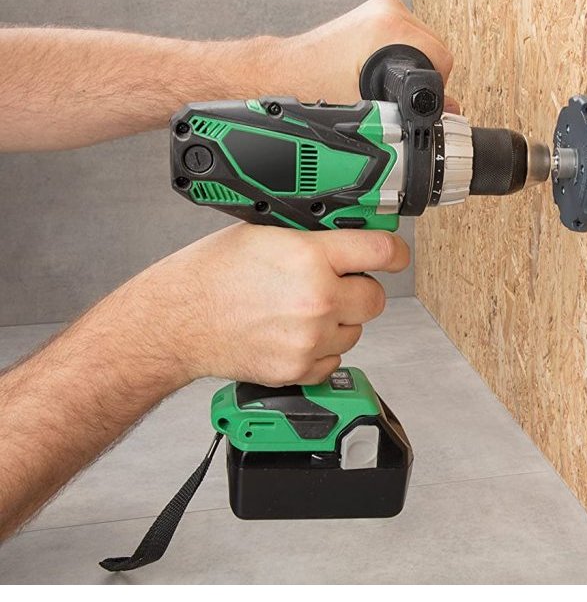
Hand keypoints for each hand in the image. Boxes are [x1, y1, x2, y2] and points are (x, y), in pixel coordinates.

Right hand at [120, 224, 409, 387]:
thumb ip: (313, 235)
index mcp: (309, 257)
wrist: (176, 321)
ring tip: (301, 310)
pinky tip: (292, 333)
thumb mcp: (265, 233)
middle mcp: (316, 299)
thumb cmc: (211, 275)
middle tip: (335, 284)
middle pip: (376, 297)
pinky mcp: (298, 369)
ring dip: (339, 321)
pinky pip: (334, 360)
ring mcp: (309, 338)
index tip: (395, 254)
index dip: (394, 251)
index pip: (382, 251)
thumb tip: (351, 232)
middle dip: (360, 289)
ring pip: (356, 331)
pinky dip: (321, 350)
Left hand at [267, 0, 459, 111]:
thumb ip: (414, 108)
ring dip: (409, 68)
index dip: (434, 88)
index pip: (441, 59)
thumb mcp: (371, 108)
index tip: (419, 102)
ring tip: (382, 84)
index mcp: (388, 26)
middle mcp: (387, 10)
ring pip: (420, 45)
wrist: (282, 74)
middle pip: (432, 50)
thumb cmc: (312, 86)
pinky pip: (405, 39)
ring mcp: (381, 9)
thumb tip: (447, 110)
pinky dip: (398, 58)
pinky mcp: (374, 15)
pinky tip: (378, 72)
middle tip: (395, 96)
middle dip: (420, 78)